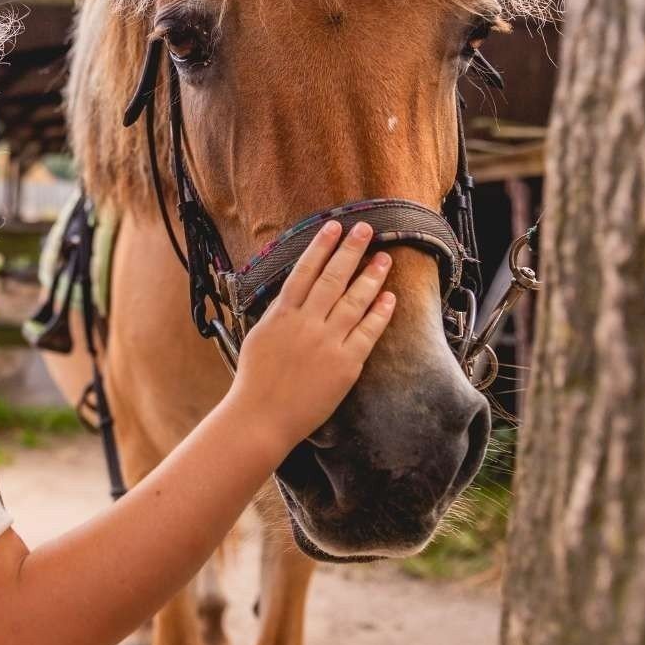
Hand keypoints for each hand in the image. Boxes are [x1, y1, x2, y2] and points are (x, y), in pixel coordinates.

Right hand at [227, 221, 396, 449]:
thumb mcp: (259, 336)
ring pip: (354, 300)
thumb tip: (294, 292)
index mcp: (282, 314)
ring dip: (371, 276)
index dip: (321, 246)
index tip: (333, 226)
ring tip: (384, 258)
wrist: (262, 417)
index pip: (304, 270)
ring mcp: (327, 342)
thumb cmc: (255, 380)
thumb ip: (278, 313)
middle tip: (366, 228)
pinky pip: (367, 332)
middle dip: (351, 250)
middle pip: (333, 278)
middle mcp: (306, 323)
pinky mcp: (345, 364)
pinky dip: (380, 313)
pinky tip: (390, 297)